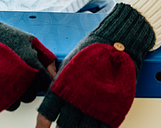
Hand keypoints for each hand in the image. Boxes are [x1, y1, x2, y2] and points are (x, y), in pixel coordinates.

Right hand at [0, 9, 55, 118]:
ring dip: (21, 94)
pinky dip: (10, 98)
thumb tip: (53, 71)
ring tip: (17, 80)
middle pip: (33, 94)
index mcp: (30, 63)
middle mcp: (19, 78)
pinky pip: (8, 104)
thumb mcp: (31, 41)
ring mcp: (5, 87)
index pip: (45, 82)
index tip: (41, 76)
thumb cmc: (8, 37)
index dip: (45, 79)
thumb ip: (46, 56)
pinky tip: (9, 86)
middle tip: (28, 76)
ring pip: (21, 101)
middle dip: (33, 87)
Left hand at [36, 4, 154, 127]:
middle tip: (65, 124)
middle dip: (63, 127)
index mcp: (64, 88)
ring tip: (79, 125)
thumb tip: (50, 91)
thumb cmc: (93, 50)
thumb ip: (59, 80)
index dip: (42, 126)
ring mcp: (96, 107)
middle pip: (65, 126)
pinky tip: (95, 127)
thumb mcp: (70, 62)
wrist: (119, 41)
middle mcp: (78, 100)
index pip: (47, 115)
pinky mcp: (113, 110)